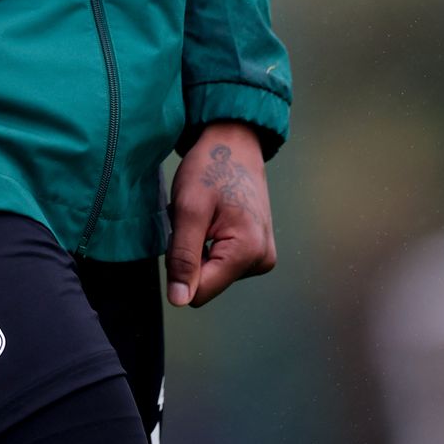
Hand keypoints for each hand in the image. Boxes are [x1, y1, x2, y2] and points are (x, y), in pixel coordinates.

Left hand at [165, 121, 276, 308]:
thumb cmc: (210, 167)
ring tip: (203, 215)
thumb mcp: (188, 209)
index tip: (182, 232)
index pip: (201, 291)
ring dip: (199, 246)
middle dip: (191, 254)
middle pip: (207, 282)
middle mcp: (262, 260)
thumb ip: (183, 257)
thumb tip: (180, 301)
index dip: (180, 267)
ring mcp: (263, 255)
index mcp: (248, 252)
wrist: (234, 142)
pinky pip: (222, 261)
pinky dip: (209, 242)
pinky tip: (212, 218)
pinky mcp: (258, 249)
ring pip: (212, 272)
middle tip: (192, 219)